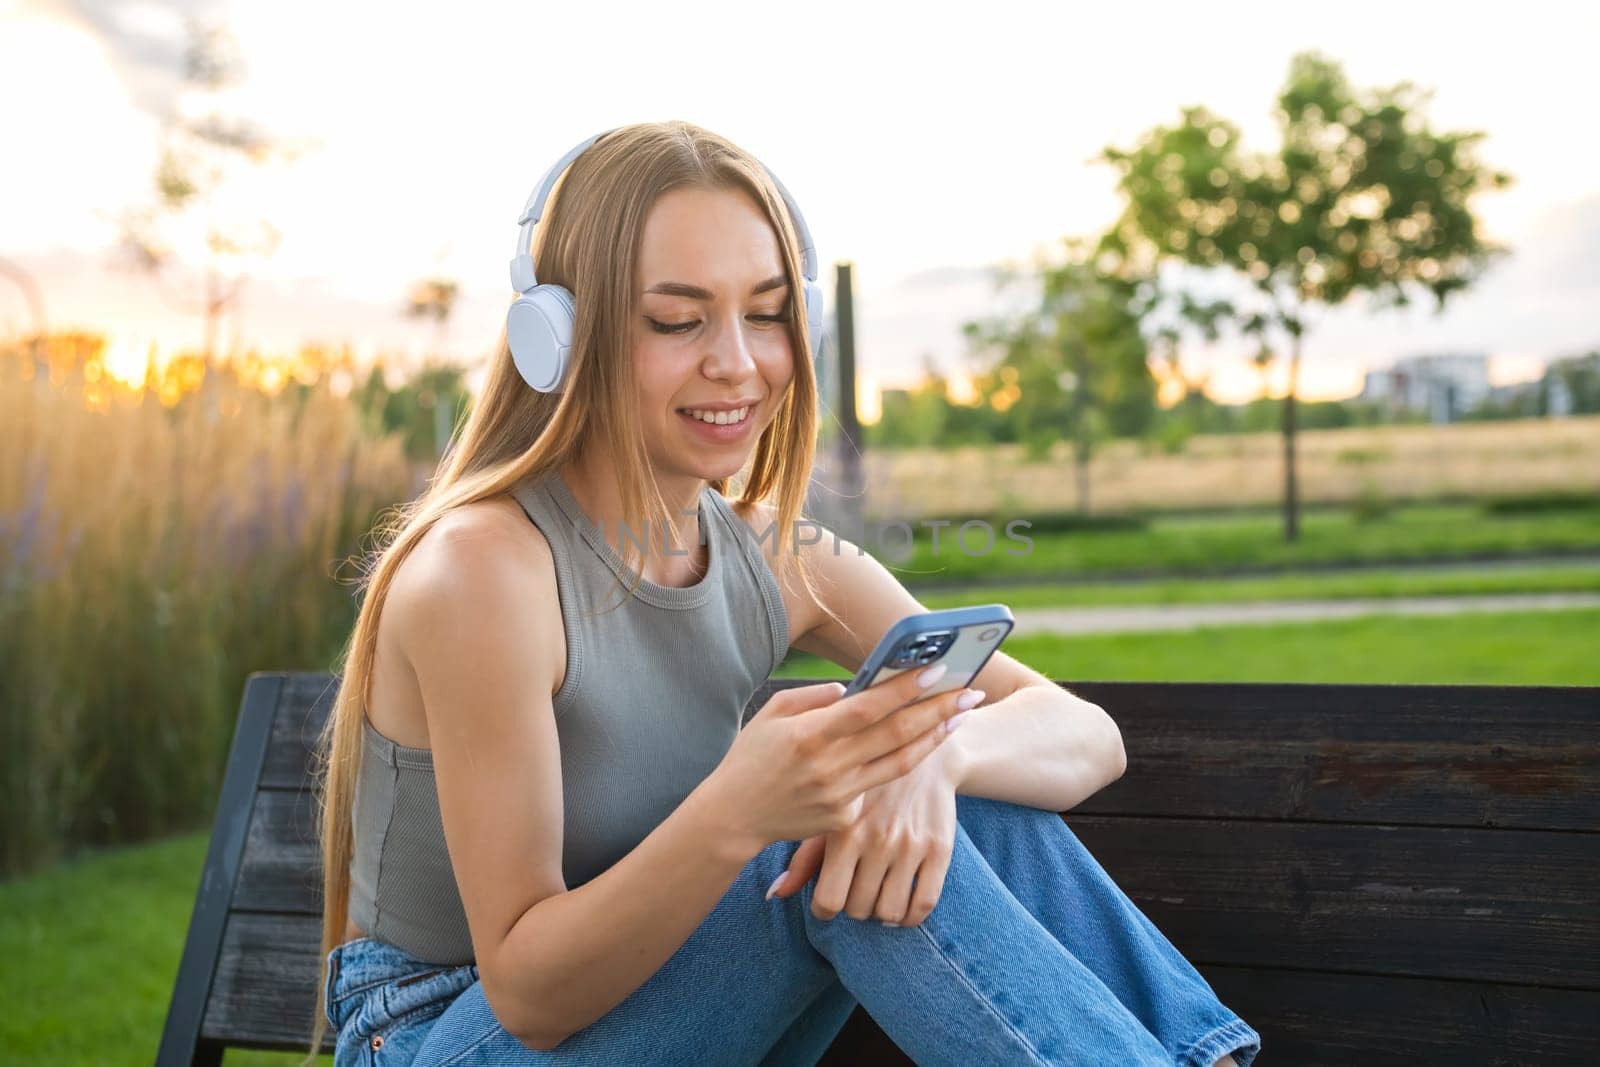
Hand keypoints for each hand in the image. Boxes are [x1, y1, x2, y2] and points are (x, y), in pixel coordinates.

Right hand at [707, 667, 975, 853]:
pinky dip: (895, 766)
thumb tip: (855, 689)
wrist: (733, 817)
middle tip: (971, 692)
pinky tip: (916, 748)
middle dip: (938, 711)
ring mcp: (838, 796)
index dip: (905, 690)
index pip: (868, 709)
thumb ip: (813, 697)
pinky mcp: (843, 819)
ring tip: (960, 717)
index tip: (938, 671)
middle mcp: (828, 766)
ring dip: (934, 738)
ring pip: (899, 764)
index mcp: (809, 735)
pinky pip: (876, 789)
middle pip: (895, 735)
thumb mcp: (772, 714)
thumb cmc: (751, 757)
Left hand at [767, 734, 963, 927]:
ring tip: (877, 897)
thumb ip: (805, 856)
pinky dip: (911, 916)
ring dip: (881, 912)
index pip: (829, 899)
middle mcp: (877, 839)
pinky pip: (924, 903)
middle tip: (854, 892)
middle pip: (859, 909)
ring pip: (891, 912)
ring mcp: (910, 845)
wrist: (923, 753)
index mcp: (844, 830)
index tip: (827, 903)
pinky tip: (902, 905)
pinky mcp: (939, 848)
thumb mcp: (832, 812)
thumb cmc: (867, 788)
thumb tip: (776, 894)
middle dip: (853, 907)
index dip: (824, 909)